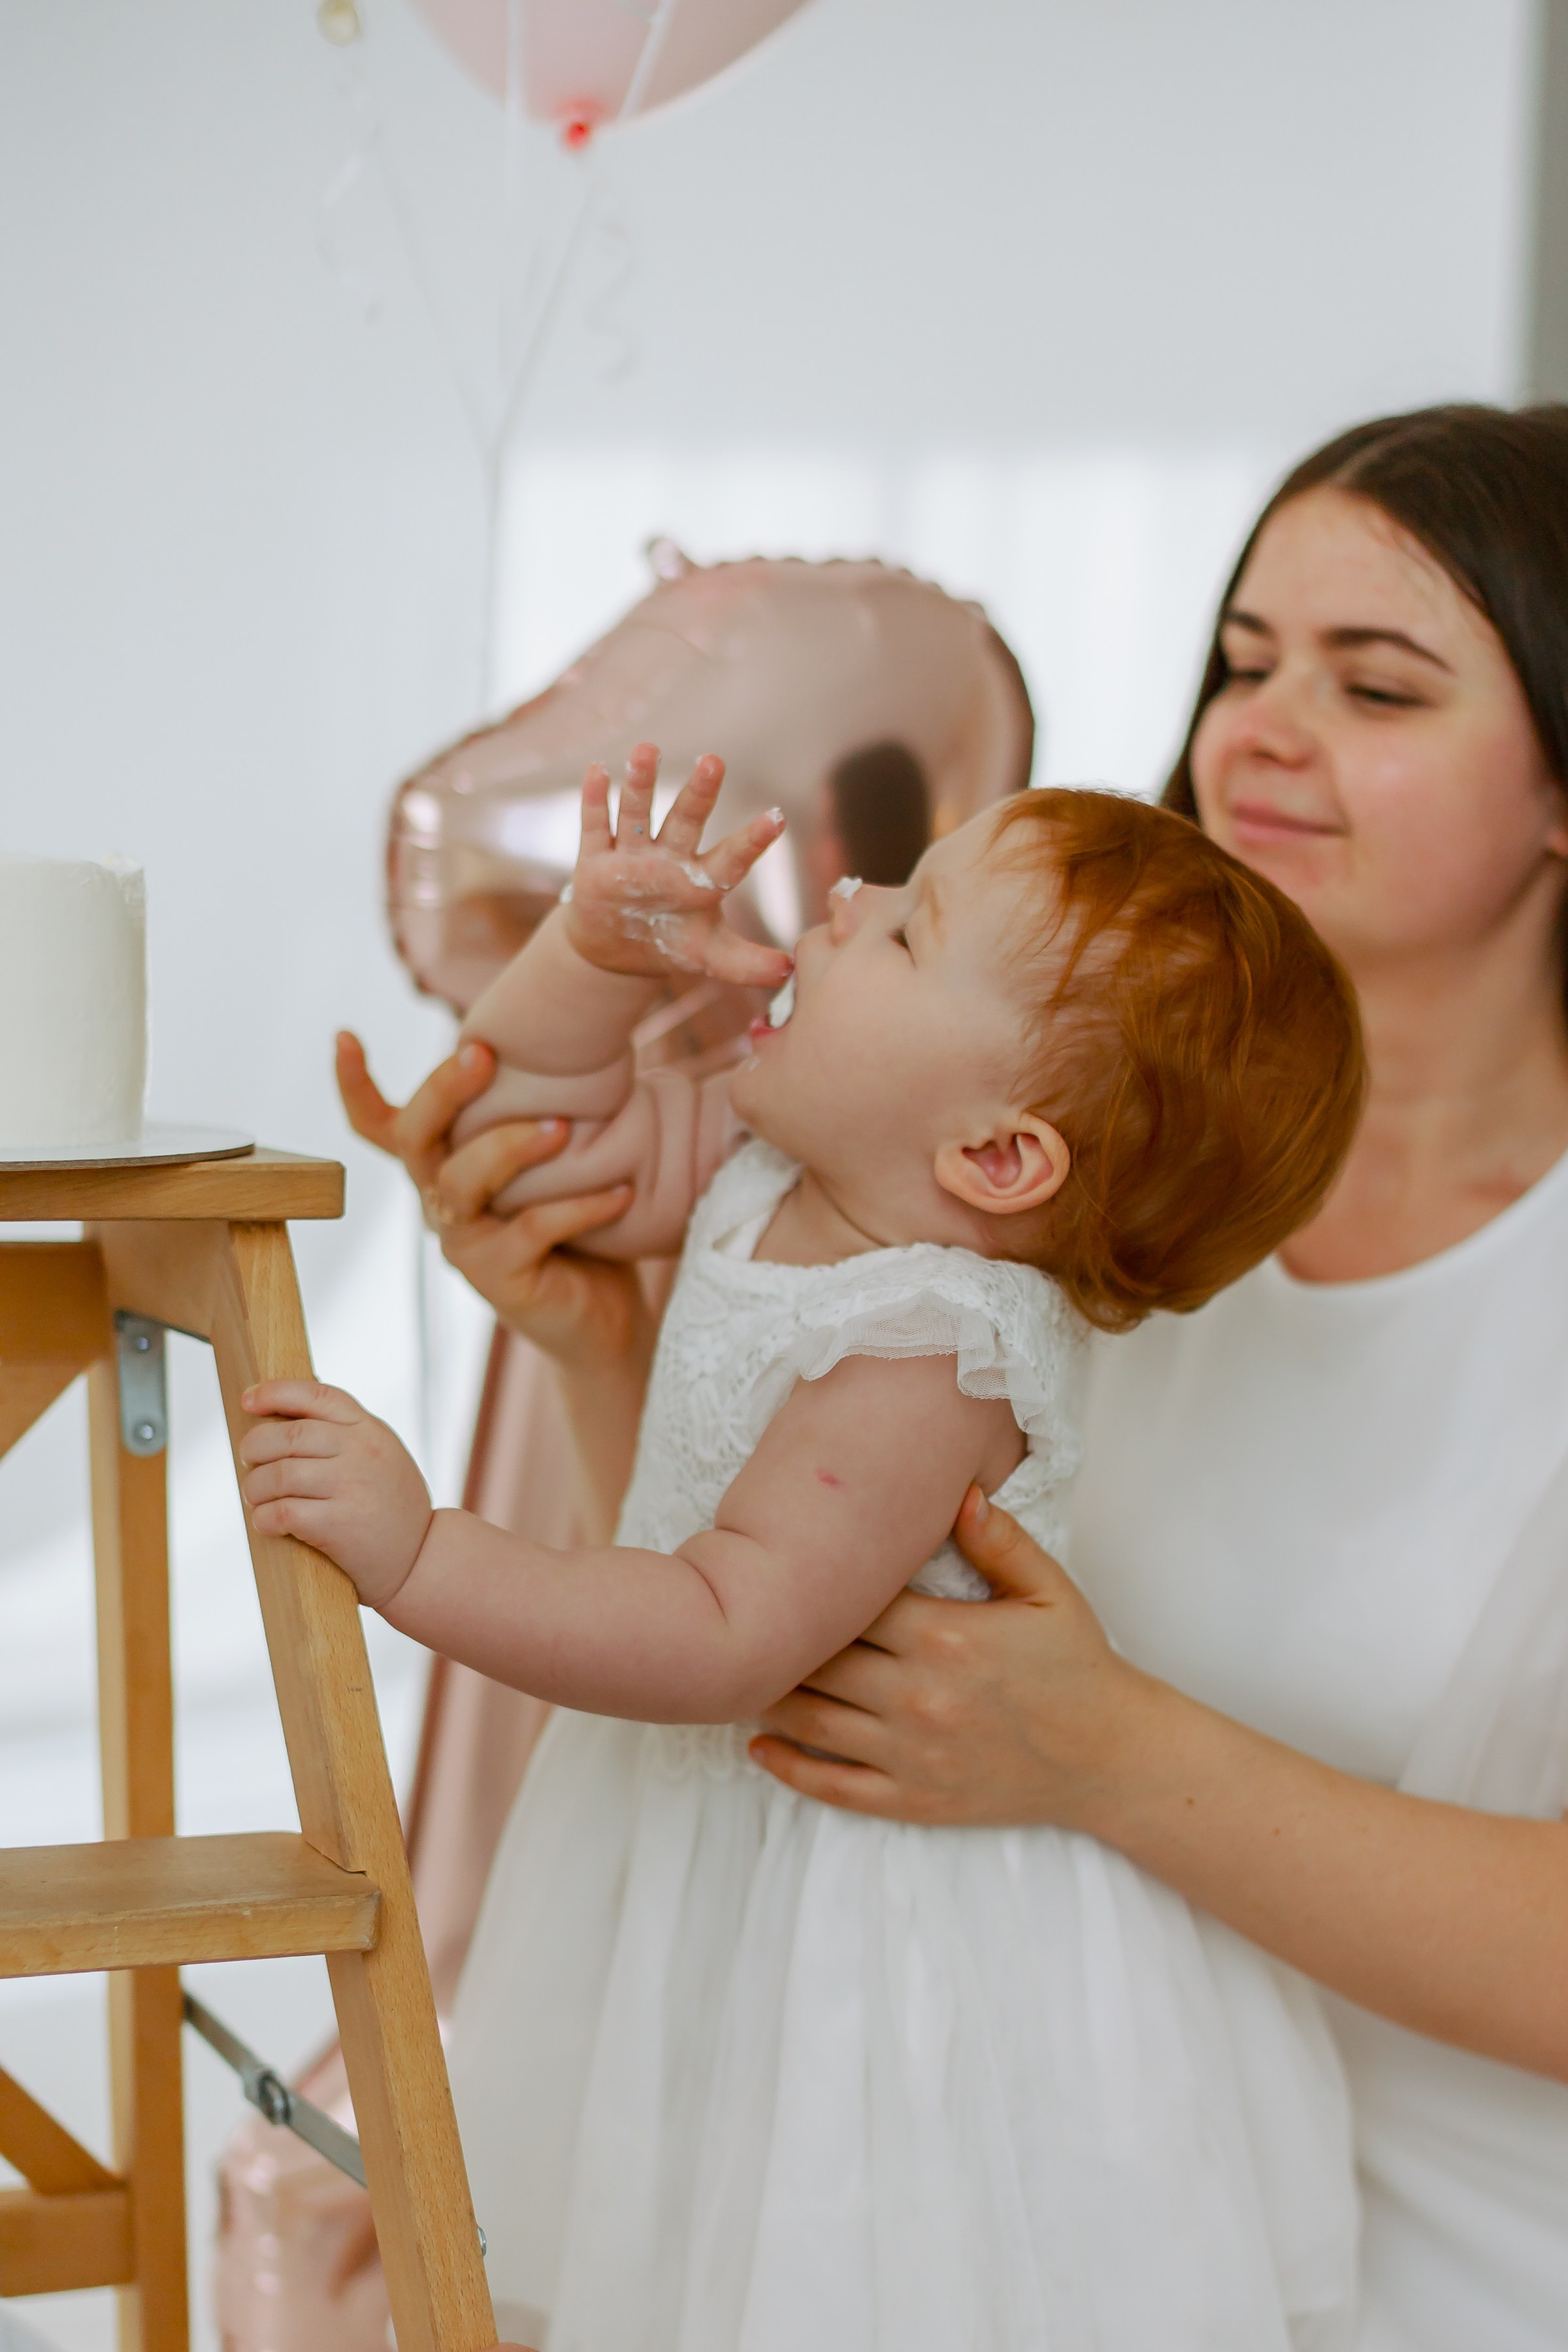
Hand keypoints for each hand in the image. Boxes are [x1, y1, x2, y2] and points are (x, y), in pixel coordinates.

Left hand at [238, 1381, 431, 1608]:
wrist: (423, 1558)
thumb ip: (346, 1435)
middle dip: (254, 1448)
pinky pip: (283, 1512)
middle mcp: (362, 1451)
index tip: (248, 1401)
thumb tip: (281, 1420)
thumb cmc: (392, 1507)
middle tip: (250, 1463)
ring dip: (255, 1488)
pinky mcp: (340, 1524)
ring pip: (279, 1474)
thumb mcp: (382, 1455)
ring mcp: (352, 1486)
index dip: (275, 1392)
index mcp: (369, 1429)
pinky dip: (264, 1518)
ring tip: (256, 1498)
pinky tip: (267, 1522)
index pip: (317, 1395)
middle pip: (288, 1435)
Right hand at [337, 1031, 647, 1371]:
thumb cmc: (578, 1225)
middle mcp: (441, 1202)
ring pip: (463, 1183)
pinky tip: (620, 1191)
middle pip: (415, 1139)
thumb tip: (570, 1037)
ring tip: (563, 1129)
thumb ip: (539, 1110)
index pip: (380, 1127)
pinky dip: (579, 1207)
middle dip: (442, 1091)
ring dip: (511, 1147)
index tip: (344, 1035)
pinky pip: (531, 1230)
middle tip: (483, 1053)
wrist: (602, 1316)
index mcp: (445, 1167)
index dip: (354, 1086)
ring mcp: (465, 1244)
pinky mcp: (500, 1279)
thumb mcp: (551, 1161)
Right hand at [565, 741, 791, 989]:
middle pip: (686, 820)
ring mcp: (632, 855)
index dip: (753, 840)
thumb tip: (790, 971)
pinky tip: (598, 772)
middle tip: (713, 761)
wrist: (616, 949)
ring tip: (646, 750)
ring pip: (638, 813)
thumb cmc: (671, 942)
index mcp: (702, 879)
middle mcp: (669, 858)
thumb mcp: (709, 958)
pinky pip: (595, 826)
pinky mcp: (595, 860)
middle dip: (699, 792)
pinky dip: (595, 801)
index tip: (776, 818)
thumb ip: (748, 964)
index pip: (732, 858)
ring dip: (640, 783)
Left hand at [749, 1486, 1150, 1828]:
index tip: (783, 1567)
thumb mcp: (1049, 1590)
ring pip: (811, 1722)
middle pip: (819, 1660)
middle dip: (778, 1638)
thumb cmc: (1078, 1666)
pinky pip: (833, 1786)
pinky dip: (787, 1768)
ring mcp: (911, 1754)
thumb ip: (998, 1540)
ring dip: (768, 1696)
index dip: (813, 1585)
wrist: (1110, 1759)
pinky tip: (758, 1746)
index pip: (851, 1602)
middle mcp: (918, 1696)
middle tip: (744, 1617)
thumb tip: (956, 1490)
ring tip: (739, 1672)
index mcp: (945, 1636)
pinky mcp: (913, 1799)